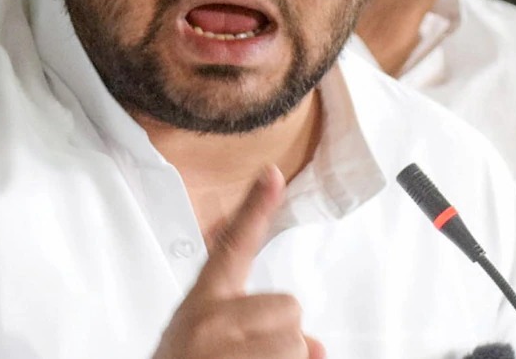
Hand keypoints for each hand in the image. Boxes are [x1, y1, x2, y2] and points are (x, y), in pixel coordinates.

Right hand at [153, 166, 324, 358]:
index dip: (254, 208)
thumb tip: (314, 347)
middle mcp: (210, 321)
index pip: (230, 247)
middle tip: (251, 358)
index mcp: (201, 305)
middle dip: (285, 338)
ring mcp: (223, 350)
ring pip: (297, 346)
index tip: (273, 174)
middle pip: (290, 308)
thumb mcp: (203, 343)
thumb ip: (252, 332)